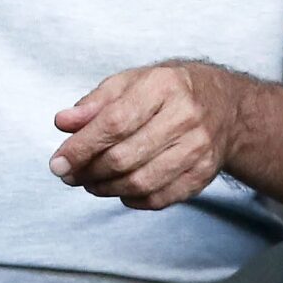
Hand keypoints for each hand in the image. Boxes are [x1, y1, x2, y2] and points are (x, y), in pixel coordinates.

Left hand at [48, 62, 240, 210]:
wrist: (224, 105)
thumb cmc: (167, 91)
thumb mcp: (130, 82)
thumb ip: (94, 103)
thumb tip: (63, 123)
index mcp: (163, 86)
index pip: (114, 122)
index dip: (81, 147)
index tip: (57, 162)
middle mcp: (186, 117)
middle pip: (125, 156)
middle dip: (89, 171)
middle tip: (69, 174)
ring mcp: (199, 148)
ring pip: (141, 182)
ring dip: (106, 188)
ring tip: (89, 182)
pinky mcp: (204, 174)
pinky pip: (160, 198)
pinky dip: (132, 199)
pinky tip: (119, 189)